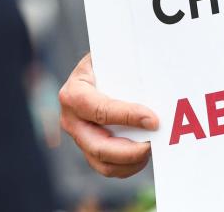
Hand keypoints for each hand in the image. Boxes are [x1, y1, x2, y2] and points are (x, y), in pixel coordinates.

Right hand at [58, 53, 157, 177]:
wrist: (94, 71)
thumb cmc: (105, 62)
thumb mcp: (108, 57)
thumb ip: (124, 67)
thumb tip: (152, 81)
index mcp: (73, 93)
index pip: (101, 110)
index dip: (128, 117)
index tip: (153, 120)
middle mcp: (70, 120)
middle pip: (98, 147)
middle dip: (129, 151)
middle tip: (152, 145)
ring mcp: (78, 138)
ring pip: (103, 163)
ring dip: (131, 162)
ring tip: (150, 148)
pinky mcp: (88, 150)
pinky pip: (108, 167)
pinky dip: (128, 166)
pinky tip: (143, 153)